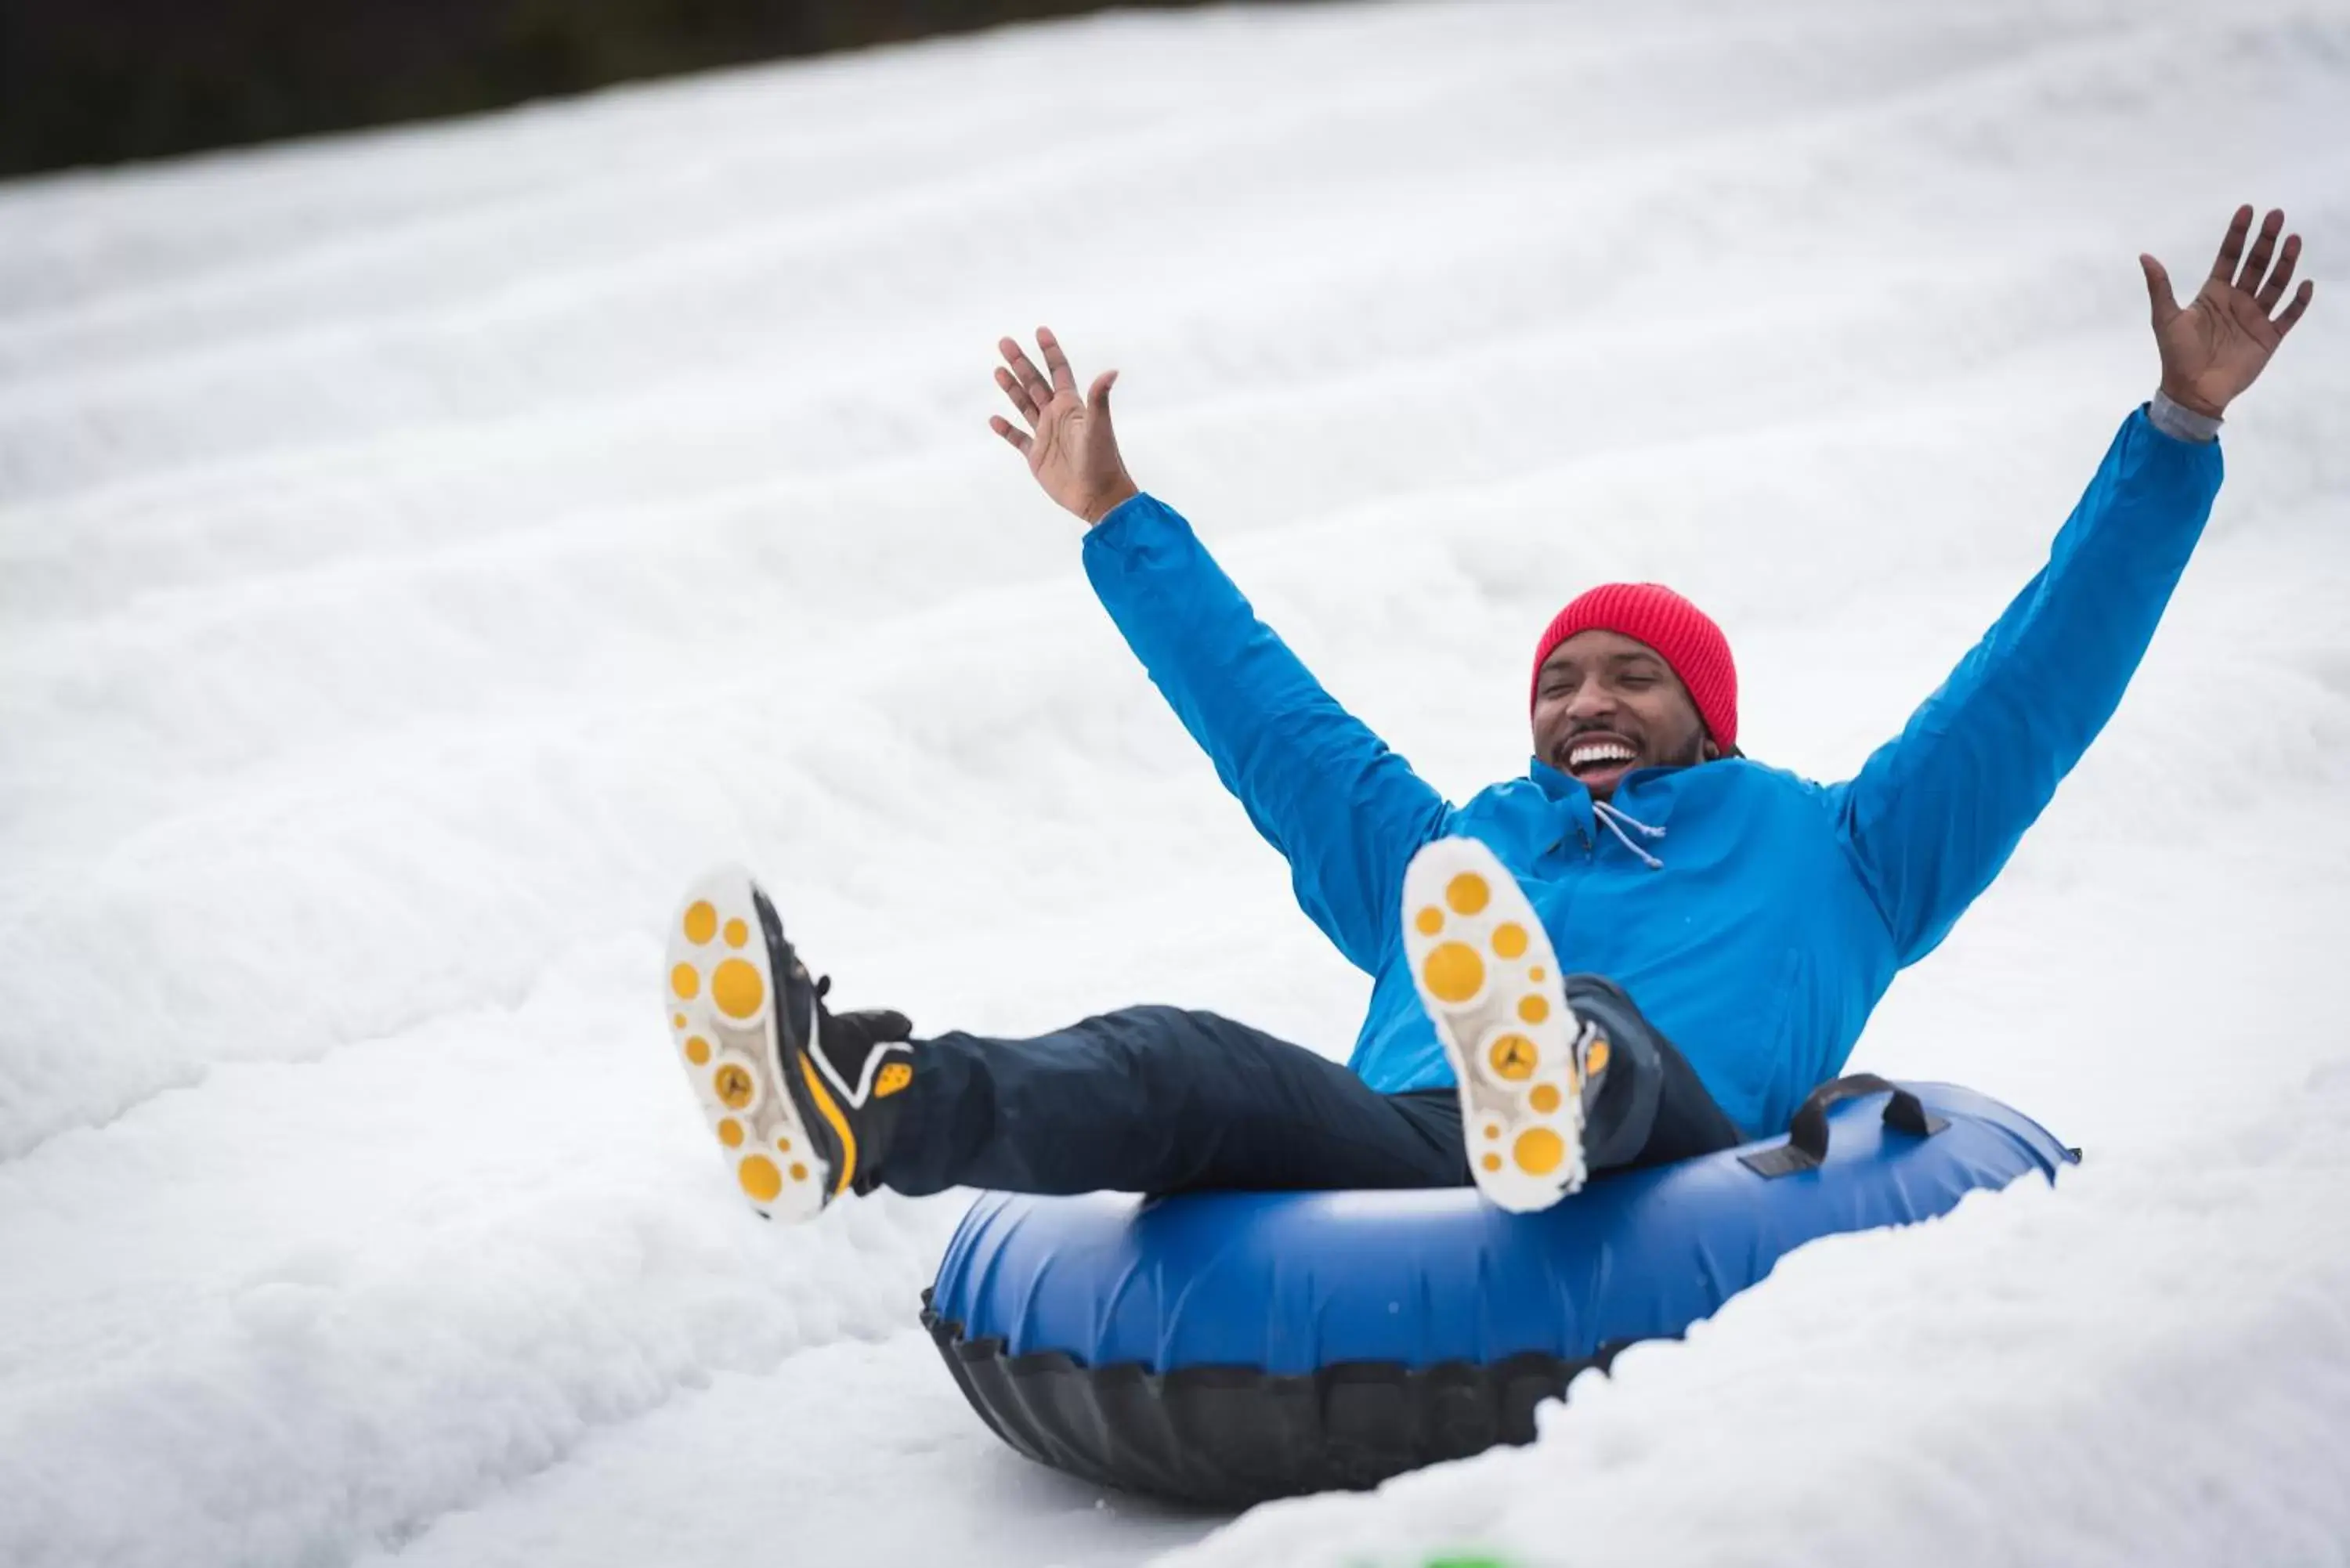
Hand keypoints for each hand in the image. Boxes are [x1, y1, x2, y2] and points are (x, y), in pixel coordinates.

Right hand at [989, 327, 1138, 524]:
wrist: (1099, 497)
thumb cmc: (1103, 461)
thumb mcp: (1099, 427)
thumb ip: (1099, 399)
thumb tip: (1112, 371)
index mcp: (1071, 406)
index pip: (1058, 371)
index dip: (1050, 351)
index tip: (1040, 330)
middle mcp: (1057, 416)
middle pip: (1035, 383)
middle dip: (1020, 362)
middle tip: (1004, 342)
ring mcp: (1046, 435)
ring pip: (1024, 405)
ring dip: (1011, 388)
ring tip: (997, 370)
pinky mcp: (1037, 456)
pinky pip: (1018, 439)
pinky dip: (1006, 429)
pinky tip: (994, 419)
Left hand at [2139, 205, 2314, 418]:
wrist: (2192, 391)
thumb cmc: (2176, 355)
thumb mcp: (2165, 317)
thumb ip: (2160, 287)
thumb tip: (2145, 256)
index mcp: (2214, 294)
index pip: (2229, 257)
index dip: (2238, 234)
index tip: (2247, 209)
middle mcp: (2237, 301)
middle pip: (2255, 264)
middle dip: (2266, 240)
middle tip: (2276, 215)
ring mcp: (2254, 318)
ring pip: (2275, 284)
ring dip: (2285, 262)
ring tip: (2294, 239)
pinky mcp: (2269, 337)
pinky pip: (2289, 315)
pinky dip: (2298, 301)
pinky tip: (2305, 284)